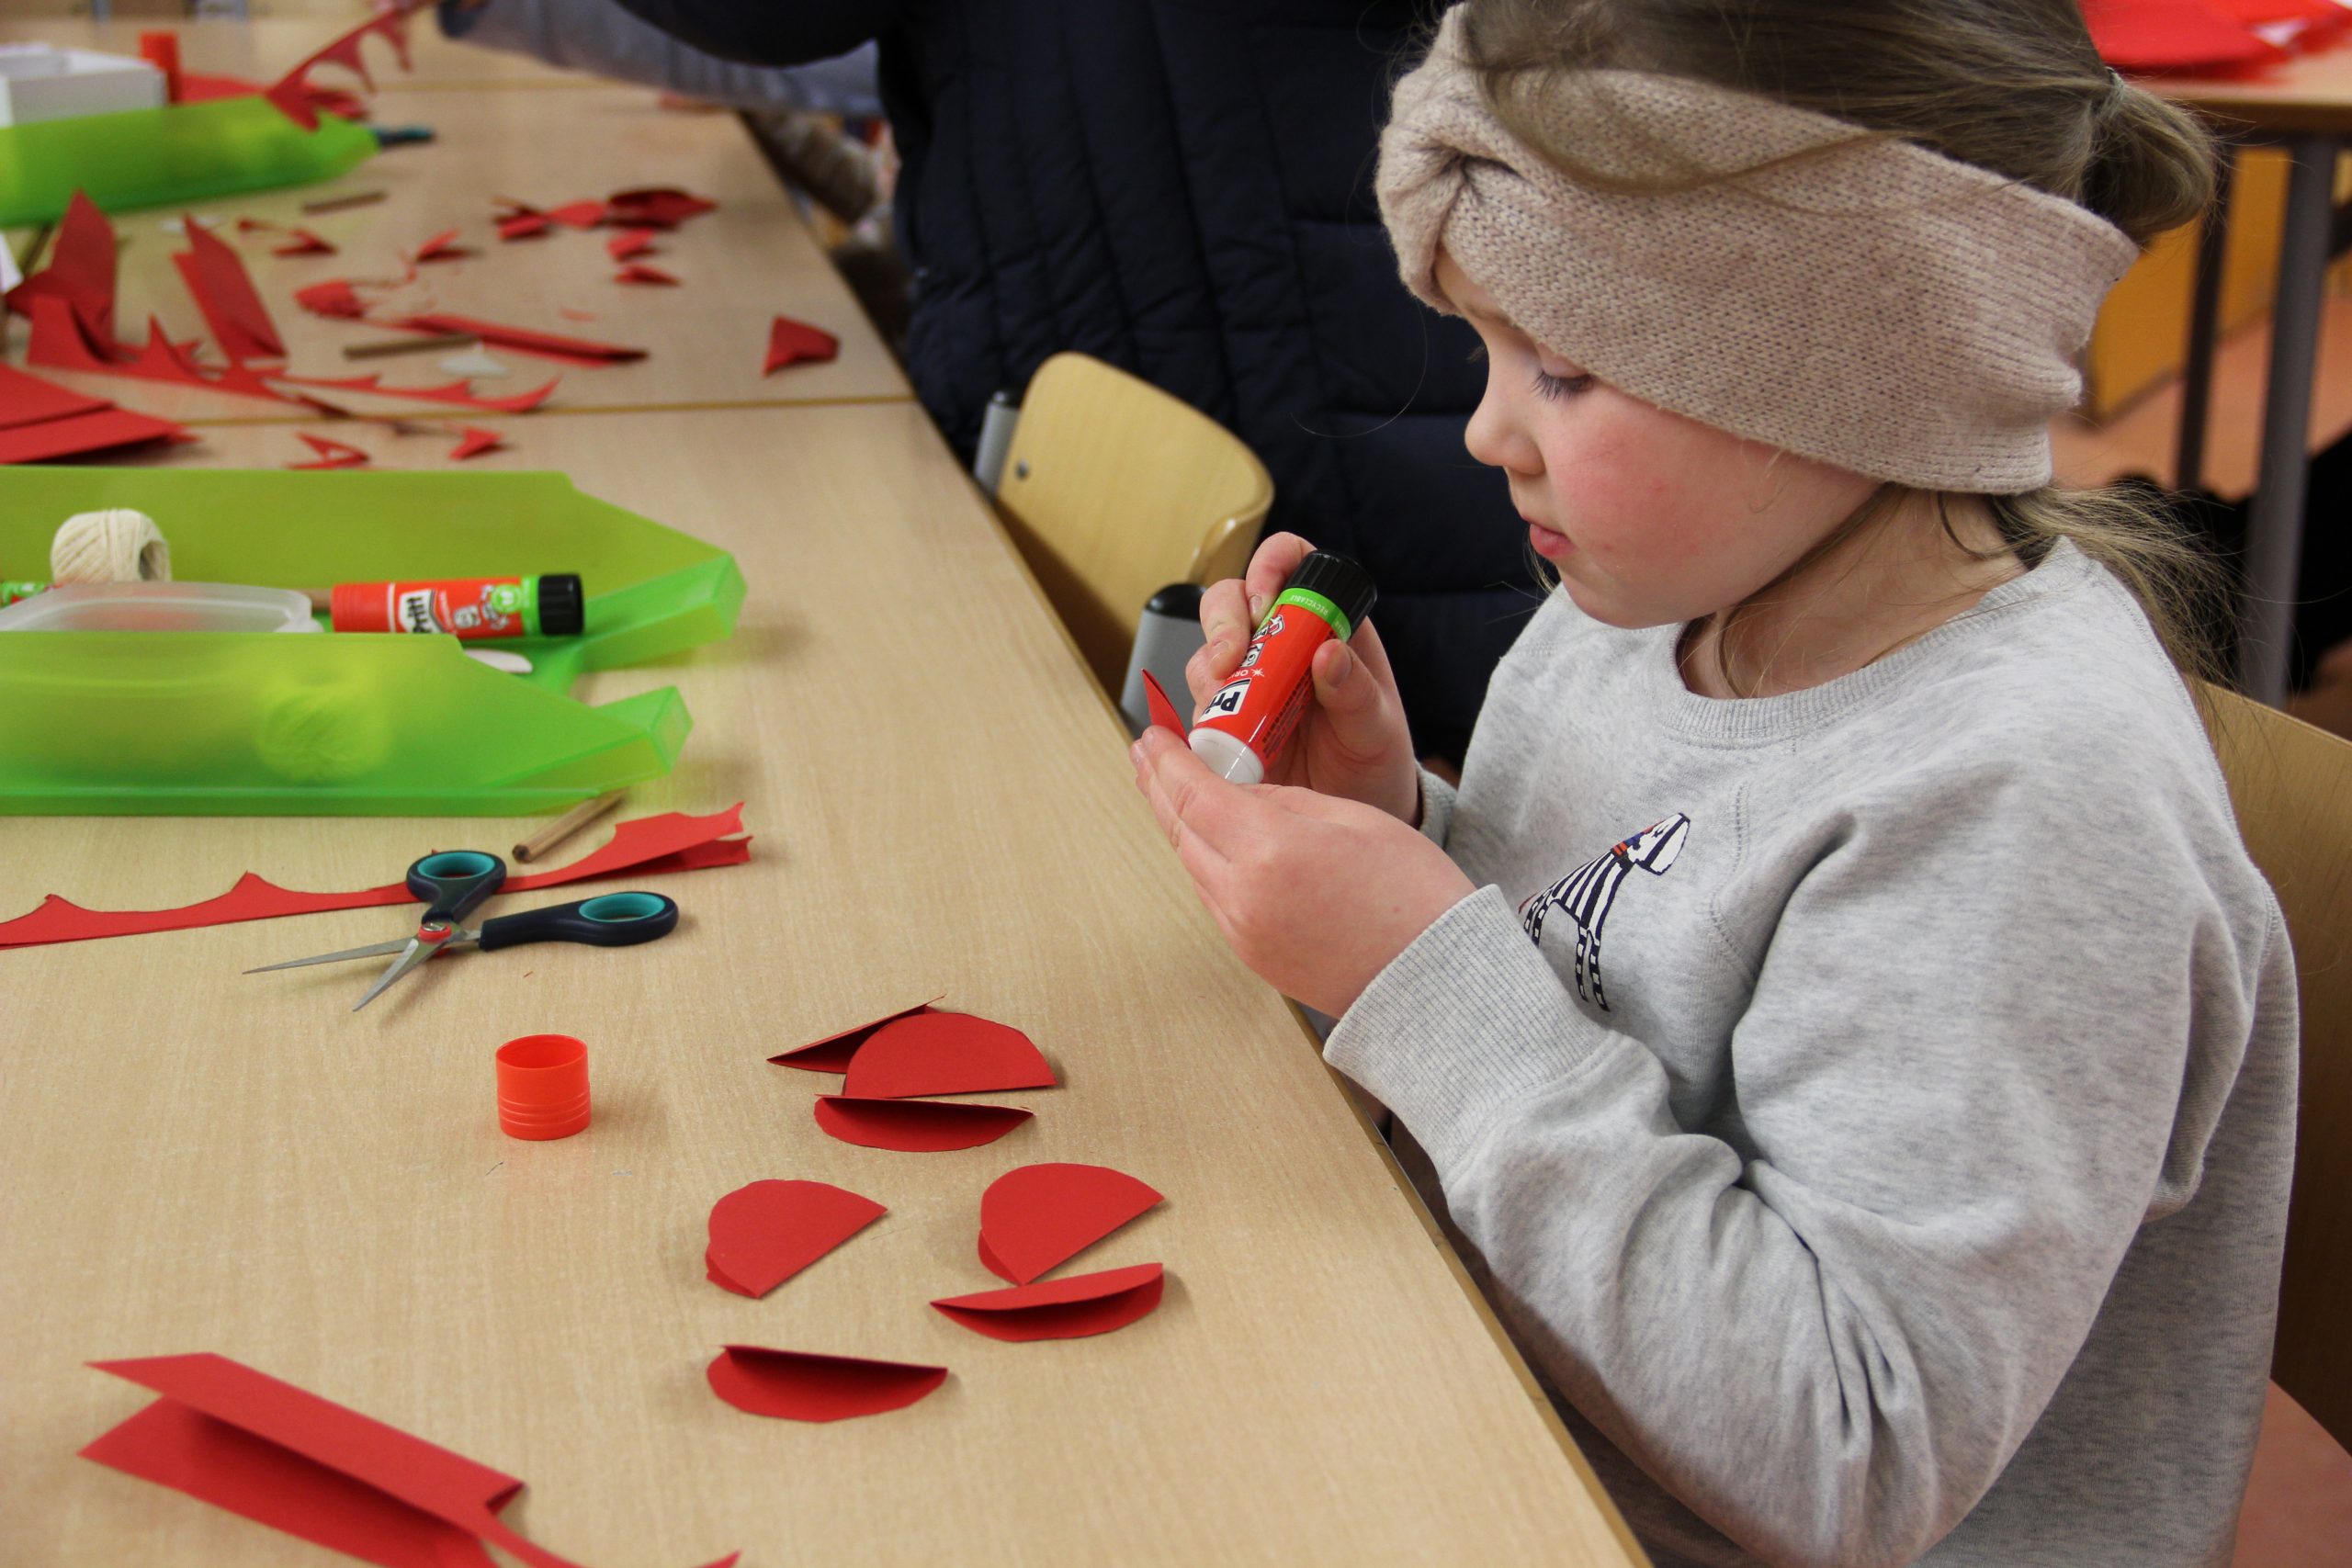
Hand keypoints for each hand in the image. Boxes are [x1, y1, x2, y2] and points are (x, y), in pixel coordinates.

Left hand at [1131, 726, 1474, 1016]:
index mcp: (1270, 848)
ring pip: (1193, 865)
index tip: (1152, 734)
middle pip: (1180, 829)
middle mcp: (1243, 894)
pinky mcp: (1253, 955)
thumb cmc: (1413, 894)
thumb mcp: (1353, 817)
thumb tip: (1240, 794)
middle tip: (1145, 753)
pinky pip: (1214, 897)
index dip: (1167, 759)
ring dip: (1179, 824)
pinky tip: (1209, 841)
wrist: (1435, 980)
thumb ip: (1284, 800)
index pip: (1194, 792)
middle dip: (1158, 786)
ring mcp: (1243, 931)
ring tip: (1171, 790)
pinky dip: (1204, 861)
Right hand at [1187, 533, 1419, 824]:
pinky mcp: (1226, 721)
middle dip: (1222, 624)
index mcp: (1325, 626)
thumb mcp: (1378, 728)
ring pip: (1206, 654)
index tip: (1264, 604)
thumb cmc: (1375, 758)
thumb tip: (1328, 653)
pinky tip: (1215, 738)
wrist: (1356, 810)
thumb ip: (1358, 691)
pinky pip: (1196, 706)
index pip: (1291, 564)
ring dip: (1208, 677)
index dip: (1270, 567)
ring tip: (1228, 712)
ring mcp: (1248, 682)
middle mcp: (1280, 645)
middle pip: (1230, 601)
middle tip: (1229, 661)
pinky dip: (1198, 718)